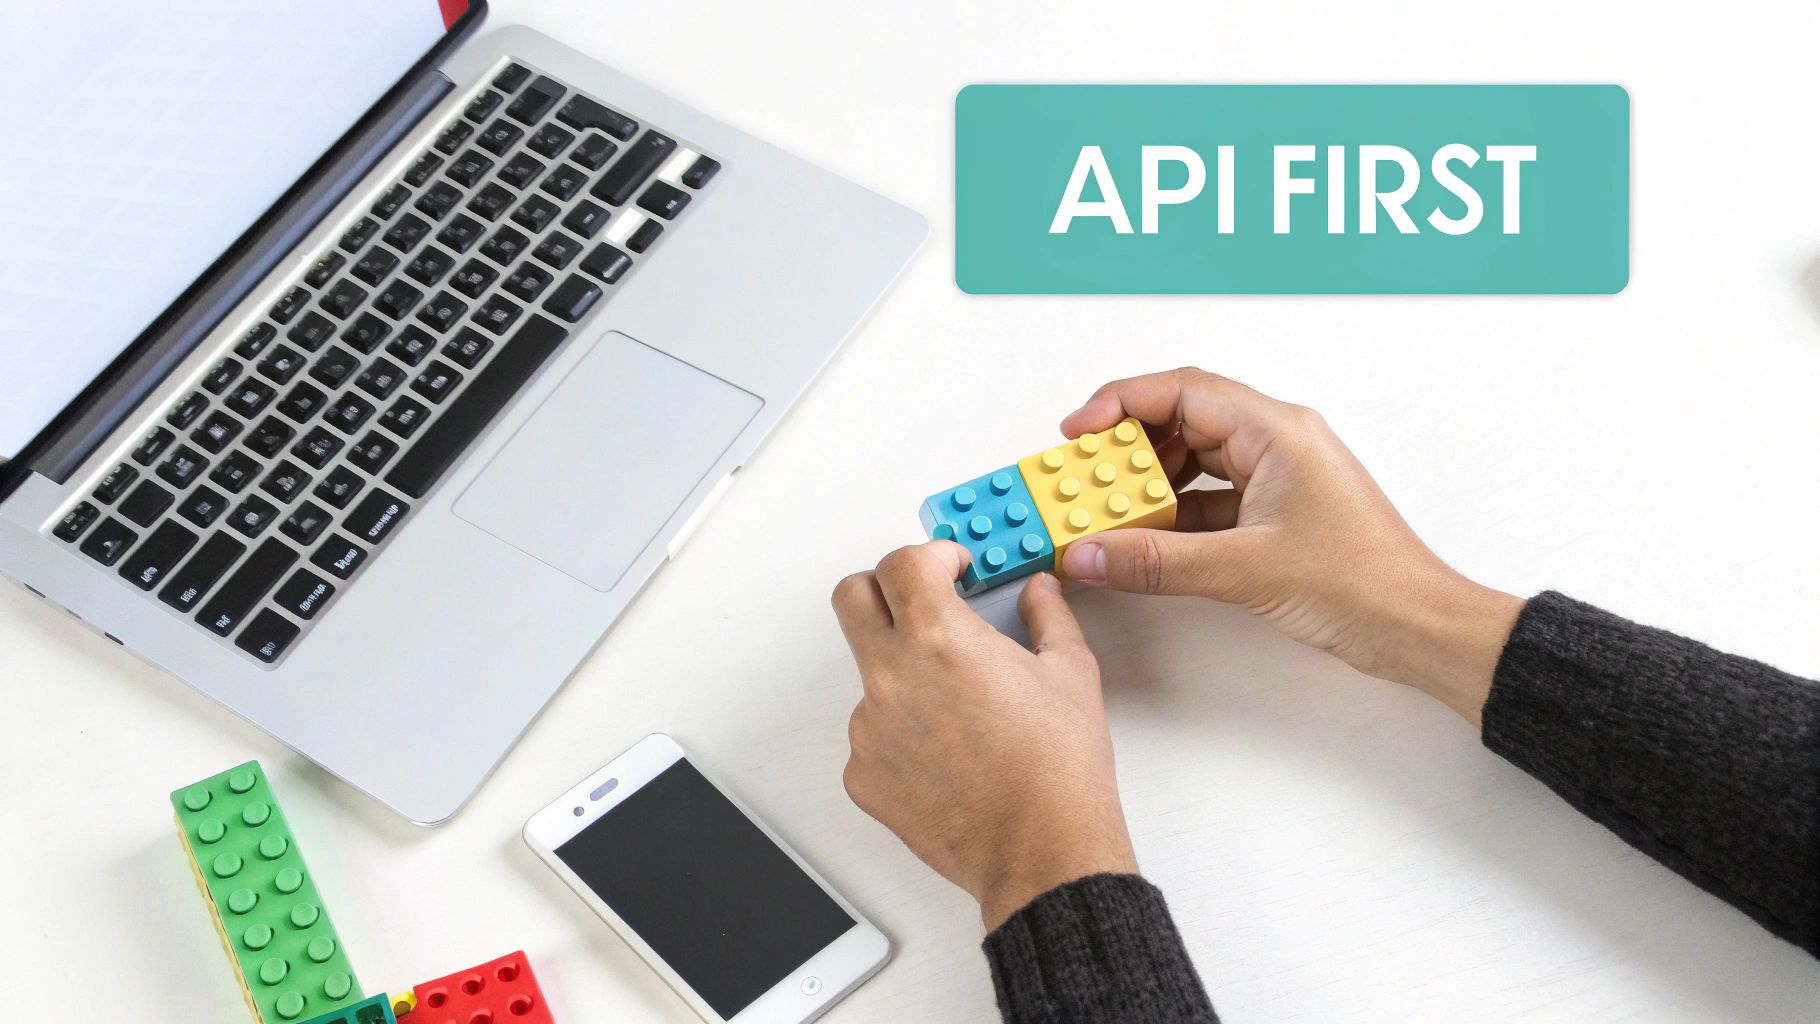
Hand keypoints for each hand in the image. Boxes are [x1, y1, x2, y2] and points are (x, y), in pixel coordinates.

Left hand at [833, 543, 1137, 929]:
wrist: (1041, 850)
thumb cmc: (1058, 769)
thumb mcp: (1070, 672)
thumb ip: (1047, 616)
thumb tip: (1038, 593)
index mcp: (939, 638)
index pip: (901, 563)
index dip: (929, 556)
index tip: (949, 568)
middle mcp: (891, 676)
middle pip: (852, 598)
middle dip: (884, 588)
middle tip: (921, 604)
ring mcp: (868, 728)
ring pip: (869, 675)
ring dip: (904, 674)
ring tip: (960, 712)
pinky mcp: (862, 775)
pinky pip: (872, 735)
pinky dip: (902, 734)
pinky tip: (948, 755)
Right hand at [1057, 368, 1522, 723]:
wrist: (1417, 627)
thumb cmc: (1362, 582)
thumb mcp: (1243, 569)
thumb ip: (1156, 562)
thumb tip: (1090, 553)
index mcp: (1276, 429)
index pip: (1182, 390)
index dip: (1121, 404)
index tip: (1078, 433)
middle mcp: (1276, 441)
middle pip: (1183, 421)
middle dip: (1127, 449)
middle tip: (1083, 479)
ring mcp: (1277, 477)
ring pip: (1194, 463)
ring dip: (1149, 486)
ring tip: (1107, 512)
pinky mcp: (1276, 513)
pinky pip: (1210, 499)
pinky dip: (1173, 516)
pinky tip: (1144, 539)